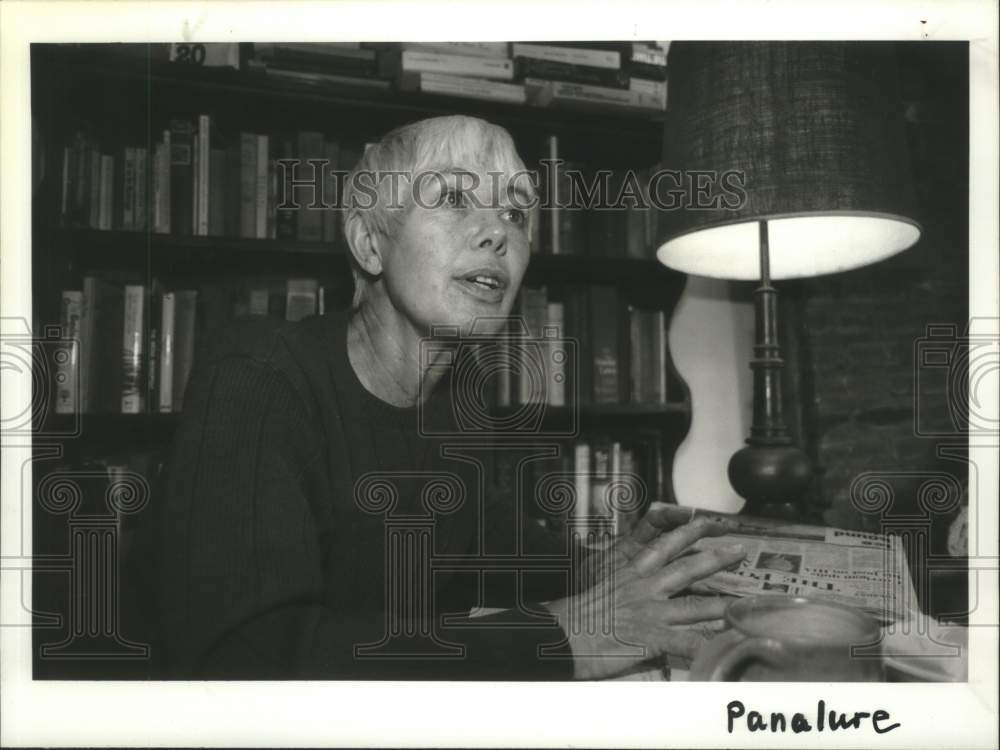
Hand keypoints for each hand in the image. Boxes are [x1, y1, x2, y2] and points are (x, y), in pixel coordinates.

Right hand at [543, 514, 745, 679]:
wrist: (560, 631)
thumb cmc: (575, 611)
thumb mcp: (598, 583)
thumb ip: (622, 580)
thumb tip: (638, 580)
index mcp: (630, 571)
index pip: (664, 545)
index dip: (687, 532)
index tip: (705, 521)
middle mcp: (644, 587)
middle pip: (687, 568)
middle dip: (716, 558)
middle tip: (740, 550)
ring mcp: (650, 611)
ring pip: (695, 606)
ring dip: (722, 605)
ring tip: (746, 605)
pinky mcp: (650, 637)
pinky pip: (685, 644)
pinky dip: (704, 649)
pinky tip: (722, 651)